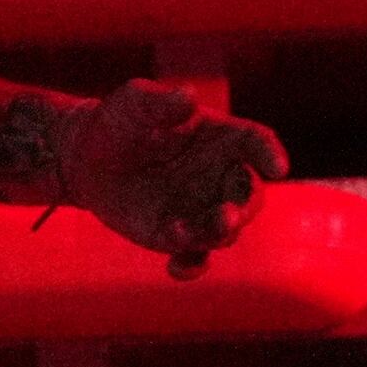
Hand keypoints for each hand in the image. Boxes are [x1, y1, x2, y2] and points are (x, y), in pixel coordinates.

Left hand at [64, 79, 295, 279]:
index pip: (256, 143)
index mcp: (221, 138)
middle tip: (226, 217)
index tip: (278, 168)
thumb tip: (188, 97)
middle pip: (250, 196)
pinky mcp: (178, 235)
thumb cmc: (120, 121)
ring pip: (224, 231)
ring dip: (211, 235)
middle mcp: (219, 176)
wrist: (88, 158)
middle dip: (243, 210)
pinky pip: (196, 257)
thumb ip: (162, 102)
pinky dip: (191, 266)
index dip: (270, 154)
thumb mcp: (135, 103)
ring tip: (179, 232)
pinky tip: (176, 269)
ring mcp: (202, 209)